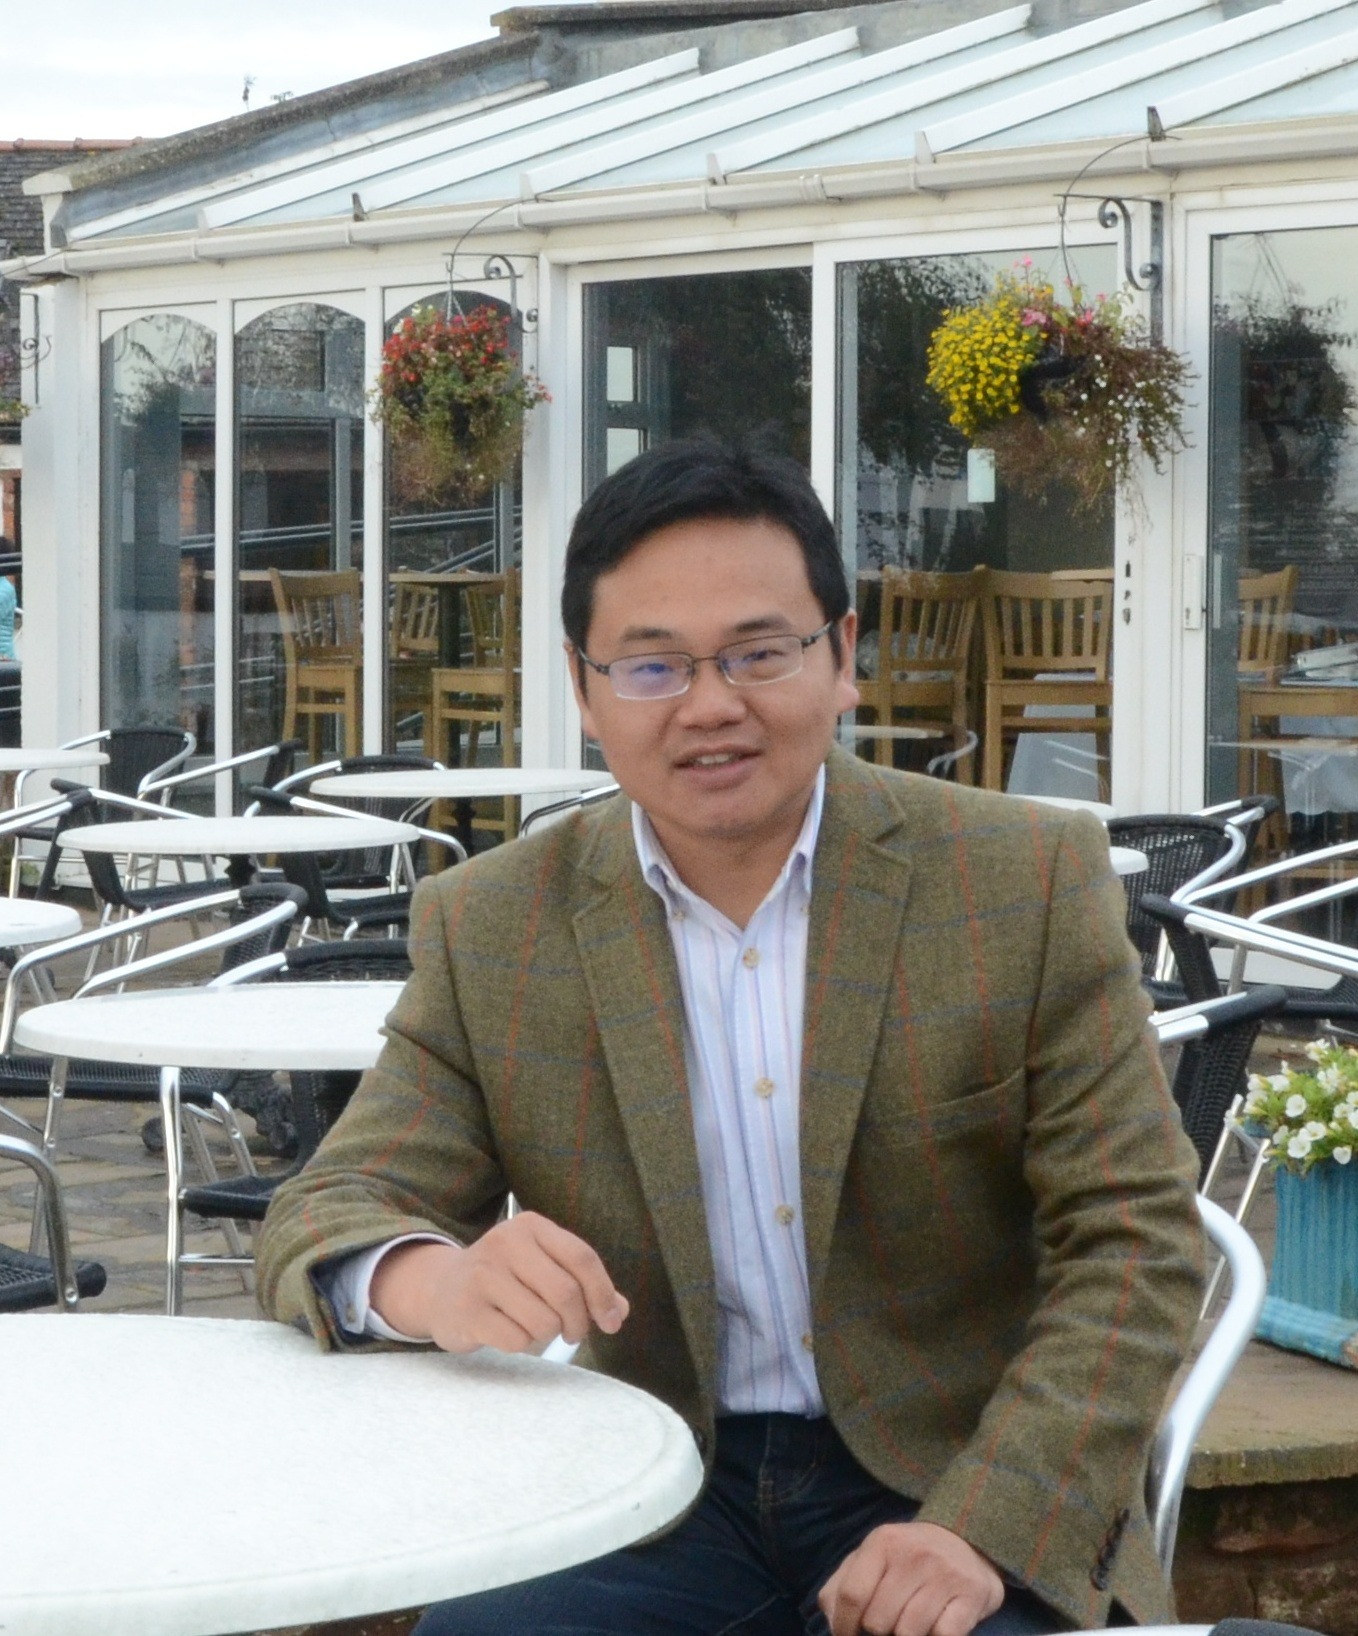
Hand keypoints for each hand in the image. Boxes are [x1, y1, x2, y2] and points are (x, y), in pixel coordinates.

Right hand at [369, 1212, 628, 1353]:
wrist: (441, 1289)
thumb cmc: (506, 1280)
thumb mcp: (544, 1268)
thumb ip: (584, 1286)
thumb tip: (620, 1312)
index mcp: (531, 1226)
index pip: (582, 1257)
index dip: (603, 1293)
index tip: (611, 1322)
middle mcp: (505, 1242)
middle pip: (566, 1292)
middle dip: (578, 1322)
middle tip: (573, 1333)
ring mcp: (482, 1275)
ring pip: (543, 1321)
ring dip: (547, 1335)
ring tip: (533, 1327)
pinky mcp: (467, 1309)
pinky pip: (516, 1340)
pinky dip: (521, 1344)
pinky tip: (507, 1331)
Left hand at [818, 1521, 1004, 1635]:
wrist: (967, 1542)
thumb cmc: (908, 1557)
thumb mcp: (872, 1557)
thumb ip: (842, 1584)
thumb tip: (833, 1621)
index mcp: (883, 1542)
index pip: (852, 1594)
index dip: (844, 1626)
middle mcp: (914, 1554)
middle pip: (878, 1620)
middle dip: (878, 1631)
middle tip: (887, 1623)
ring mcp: (945, 1574)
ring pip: (908, 1633)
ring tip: (910, 1623)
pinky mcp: (971, 1596)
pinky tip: (935, 1625)